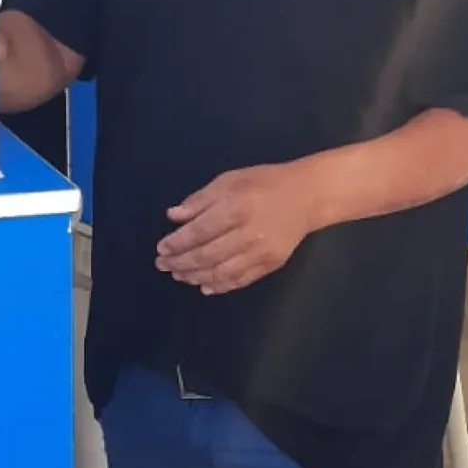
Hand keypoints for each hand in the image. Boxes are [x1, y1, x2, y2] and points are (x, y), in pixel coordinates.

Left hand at [155, 164, 312, 295]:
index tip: (161, 249)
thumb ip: (200, 200)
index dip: (177, 243)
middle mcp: (248, 233)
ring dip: (196, 277)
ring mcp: (261, 252)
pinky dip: (220, 286)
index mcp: (237, 207)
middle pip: (207, 255)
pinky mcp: (271, 265)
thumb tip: (173, 216)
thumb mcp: (229, 180)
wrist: (306, 196)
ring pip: (221, 272)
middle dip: (180, 263)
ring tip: (179, 275)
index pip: (199, 231)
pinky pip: (240, 280)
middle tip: (163, 265)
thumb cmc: (263, 183)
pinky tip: (204, 286)